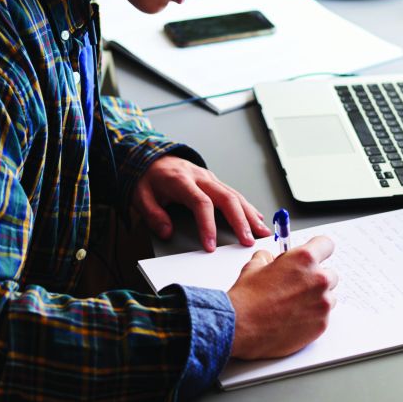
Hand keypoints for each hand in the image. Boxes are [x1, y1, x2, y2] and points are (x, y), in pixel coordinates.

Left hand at [133, 155, 270, 251]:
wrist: (151, 156)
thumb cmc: (148, 177)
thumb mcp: (140, 196)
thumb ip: (153, 215)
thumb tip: (167, 232)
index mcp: (182, 181)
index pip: (200, 203)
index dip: (207, 225)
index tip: (211, 246)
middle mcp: (200, 178)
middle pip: (226, 198)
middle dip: (240, 221)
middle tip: (248, 241)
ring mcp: (209, 178)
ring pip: (234, 195)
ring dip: (250, 214)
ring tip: (262, 231)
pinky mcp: (214, 181)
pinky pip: (234, 193)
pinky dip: (247, 207)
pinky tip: (257, 217)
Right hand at [227, 236, 337, 358]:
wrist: (240, 327)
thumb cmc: (247, 298)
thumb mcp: (254, 266)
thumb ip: (269, 258)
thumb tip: (271, 258)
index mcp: (304, 259)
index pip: (326, 245)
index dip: (318, 250)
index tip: (315, 255)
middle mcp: (318, 279)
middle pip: (330, 273)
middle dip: (316, 278)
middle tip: (298, 286)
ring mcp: (322, 303)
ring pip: (329, 297)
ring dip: (317, 298)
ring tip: (294, 305)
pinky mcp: (321, 324)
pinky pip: (324, 316)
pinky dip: (313, 317)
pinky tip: (294, 318)